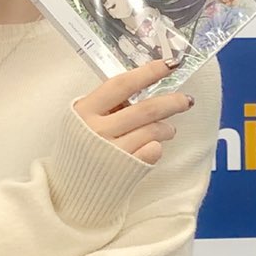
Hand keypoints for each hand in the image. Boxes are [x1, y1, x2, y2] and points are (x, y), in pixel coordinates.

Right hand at [73, 58, 195, 163]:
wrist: (69, 190)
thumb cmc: (78, 150)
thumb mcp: (80, 121)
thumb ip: (104, 105)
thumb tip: (140, 88)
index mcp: (85, 111)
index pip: (120, 85)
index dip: (147, 73)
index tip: (168, 65)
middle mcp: (98, 130)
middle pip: (145, 109)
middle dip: (171, 102)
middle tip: (186, 100)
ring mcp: (113, 151)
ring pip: (153, 130)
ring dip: (167, 127)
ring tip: (168, 129)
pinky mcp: (126, 171)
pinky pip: (153, 151)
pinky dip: (157, 146)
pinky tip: (153, 146)